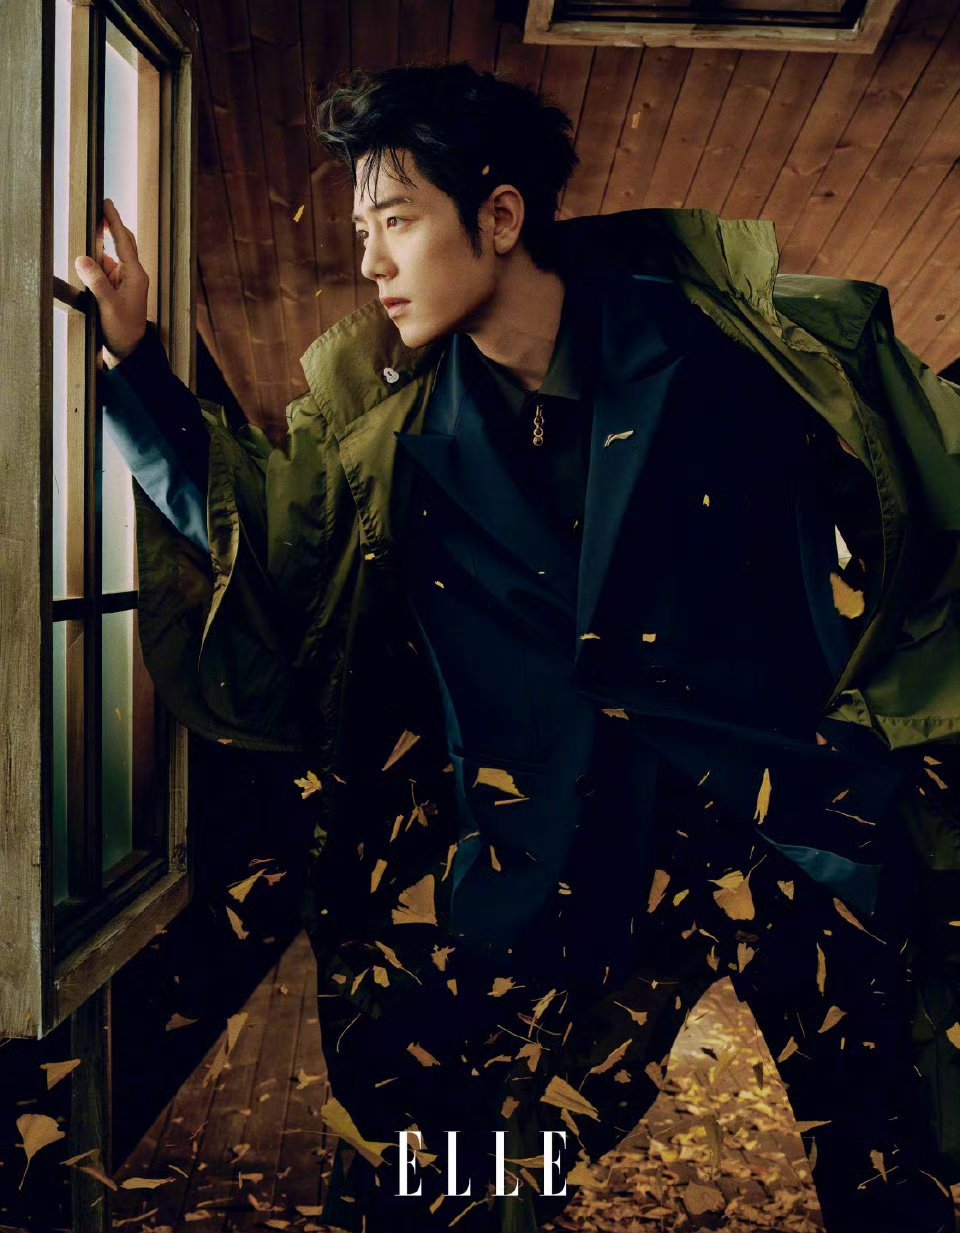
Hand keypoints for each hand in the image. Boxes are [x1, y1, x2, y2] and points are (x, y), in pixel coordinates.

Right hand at [74, 198, 148, 364]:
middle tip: (98, 207)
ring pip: (108, 257)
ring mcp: (122, 282)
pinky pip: (103, 270)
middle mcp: (131, 275)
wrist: (129, 350)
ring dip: (98, 248)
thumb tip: (82, 258)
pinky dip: (94, 263)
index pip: (124, 242)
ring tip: (87, 237)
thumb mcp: (109, 305)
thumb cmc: (123, 329)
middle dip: (109, 227)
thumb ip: (96, 281)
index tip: (107, 203)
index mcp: (135, 275)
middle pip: (120, 244)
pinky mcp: (114, 289)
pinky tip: (85, 260)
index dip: (114, 221)